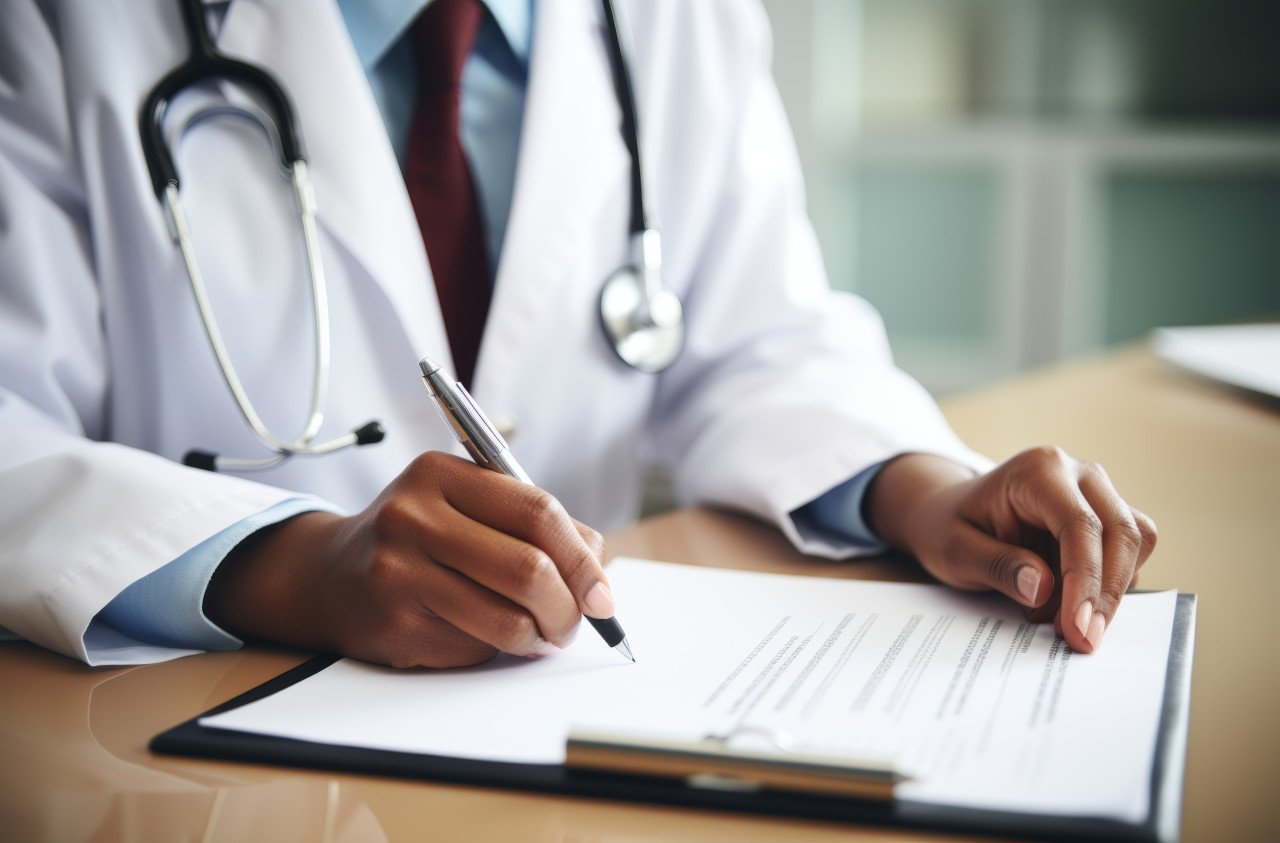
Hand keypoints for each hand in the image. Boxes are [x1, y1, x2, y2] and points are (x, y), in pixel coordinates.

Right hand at [204, 452, 613, 667]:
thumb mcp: (466, 504)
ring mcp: (398, 573)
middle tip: (577, 623)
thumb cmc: (419, 537)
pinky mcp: (393, 625)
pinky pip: (475, 649)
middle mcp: (412, 518)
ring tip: (542, 635)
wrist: (329, 575)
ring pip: (507, 620)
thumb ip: (532, 523)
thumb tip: (598, 571)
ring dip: (540, 637)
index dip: (582, 558)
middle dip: (569, 608)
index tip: (603, 593)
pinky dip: (497, 650)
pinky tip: (483, 635)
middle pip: (528, 570)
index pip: (537, 512)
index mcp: (440, 473)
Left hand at [866, 448, 1156, 652]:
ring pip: (1134, 544)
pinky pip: (1127, 554)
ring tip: (1050, 616)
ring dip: (1104, 591)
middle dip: (1106, 594)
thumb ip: (998, 567)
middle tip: (1081, 641)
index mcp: (1038, 471)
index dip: (1086, 580)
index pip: (1080, 525)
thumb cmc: (949, 527)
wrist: (947, 513)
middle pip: (1122, 533)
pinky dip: (1103, 586)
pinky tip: (1061, 602)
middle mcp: (1078, 474)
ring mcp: (1097, 492)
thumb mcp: (955, 551)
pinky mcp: (1106, 516)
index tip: (1078, 628)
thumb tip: (1044, 588)